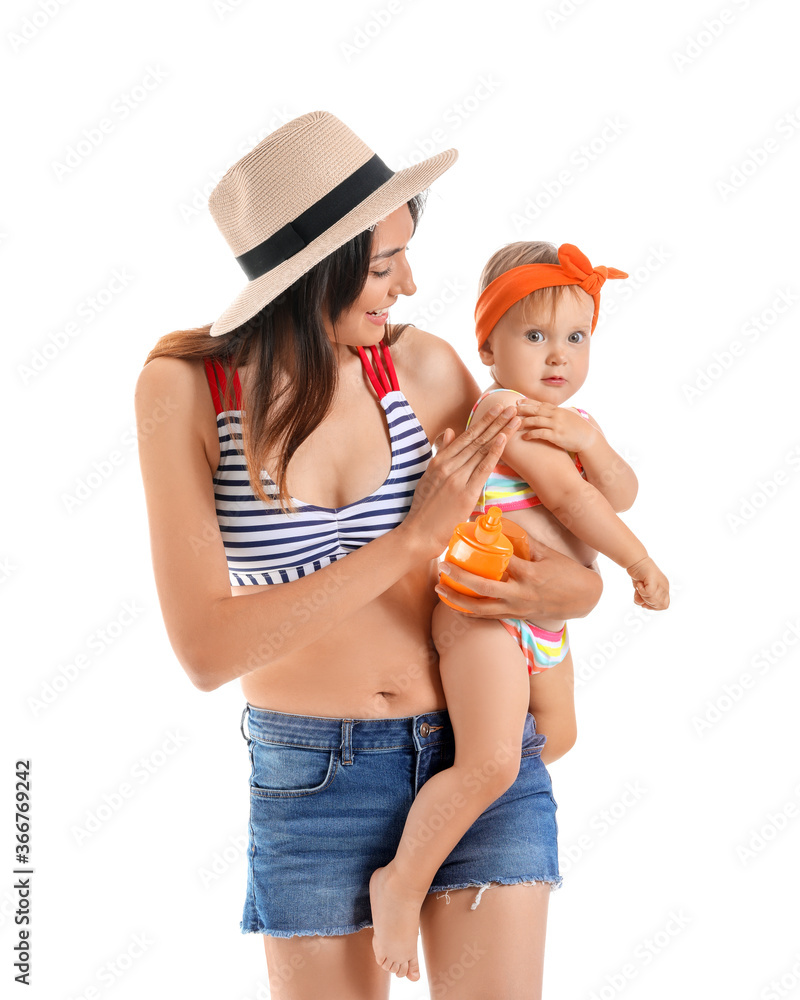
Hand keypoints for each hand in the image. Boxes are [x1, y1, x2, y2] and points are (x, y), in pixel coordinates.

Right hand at [401, 404, 520, 558]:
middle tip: (511, 406)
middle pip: (477, 439)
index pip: (465, 437)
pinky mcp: (465, 492)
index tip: (496, 409)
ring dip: (501, 431)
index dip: (483, 422)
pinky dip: (494, 452)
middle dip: (496, 421)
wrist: (418, 532)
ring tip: (515, 418)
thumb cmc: (424, 509)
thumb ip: (441, 454)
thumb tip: (448, 432)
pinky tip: (504, 439)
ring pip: (482, 450)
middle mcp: (448, 466)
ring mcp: (457, 478)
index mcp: (439, 461)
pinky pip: (483, 468)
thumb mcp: (428, 476)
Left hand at [434, 537, 602, 620]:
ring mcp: (517, 609)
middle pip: (483, 589)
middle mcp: (520, 594)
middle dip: (459, 580)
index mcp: (529, 574)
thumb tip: (501, 525)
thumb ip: (524, 541)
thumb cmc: (567, 573)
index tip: (461, 542)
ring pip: (481, 609)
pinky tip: (455, 605)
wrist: (584, 599)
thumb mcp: (548, 553)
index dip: (477, 552)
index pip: (498, 562)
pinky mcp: (516, 617)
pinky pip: (488, 617)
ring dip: (457, 600)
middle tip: (442, 568)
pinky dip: (469, 612)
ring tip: (439, 589)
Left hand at [515, 399, 597, 453]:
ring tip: (514, 424)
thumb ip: (556, 414)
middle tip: (511, 410)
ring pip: (536, 420)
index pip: (541, 404)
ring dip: (524, 421)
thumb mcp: (567, 417)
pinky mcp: (557, 436)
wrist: (588, 438)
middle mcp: (556, 415)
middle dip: (523, 409)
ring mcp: (556, 425)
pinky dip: (531, 434)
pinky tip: (524, 437)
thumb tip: (546, 412)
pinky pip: (541, 433)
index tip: (518, 401)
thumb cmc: (577, 429)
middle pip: (536, 410)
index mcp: (558, 410)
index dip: (528, 402)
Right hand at [627, 556, 669, 609]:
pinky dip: (640, 591)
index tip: (644, 604)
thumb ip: (642, 598)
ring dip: (643, 597)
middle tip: (640, 594)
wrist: (636, 561)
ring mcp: (660, 583)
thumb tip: (641, 604)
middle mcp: (664, 586)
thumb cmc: (639, 575)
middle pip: (659, 605)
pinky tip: (638, 584)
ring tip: (639, 588)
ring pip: (654, 600)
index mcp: (664, 589)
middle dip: (648, 603)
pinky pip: (648, 593)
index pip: (664, 605)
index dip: (654, 607)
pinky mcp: (654, 579)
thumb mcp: (641, 590)